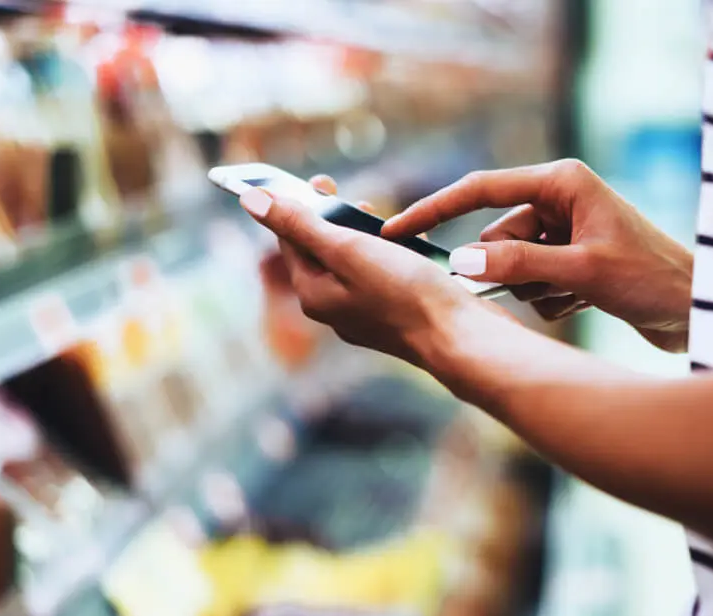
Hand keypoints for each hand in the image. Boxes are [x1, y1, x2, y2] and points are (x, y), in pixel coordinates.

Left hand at [237, 176, 507, 364]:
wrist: (461, 338)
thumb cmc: (406, 294)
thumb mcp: (349, 250)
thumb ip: (301, 225)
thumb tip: (250, 200)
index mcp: (314, 295)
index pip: (290, 240)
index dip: (299, 206)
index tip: (320, 181)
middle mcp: (335, 309)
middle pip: (322, 252)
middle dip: (336, 220)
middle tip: (357, 200)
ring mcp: (366, 315)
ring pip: (355, 263)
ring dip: (366, 236)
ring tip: (386, 223)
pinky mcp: (397, 316)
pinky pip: (383, 277)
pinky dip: (392, 255)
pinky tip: (412, 247)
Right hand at [382, 159, 693, 351]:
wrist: (698, 311)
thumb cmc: (652, 280)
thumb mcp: (582, 271)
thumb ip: (520, 265)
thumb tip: (460, 262)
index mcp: (562, 182)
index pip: (481, 191)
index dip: (435, 210)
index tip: (396, 230)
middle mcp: (561, 201)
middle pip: (497, 238)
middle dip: (514, 271)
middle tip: (555, 285)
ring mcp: (565, 234)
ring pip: (513, 268)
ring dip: (538, 291)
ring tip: (582, 295)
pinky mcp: (571, 263)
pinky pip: (534, 285)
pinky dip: (553, 301)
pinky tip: (590, 303)